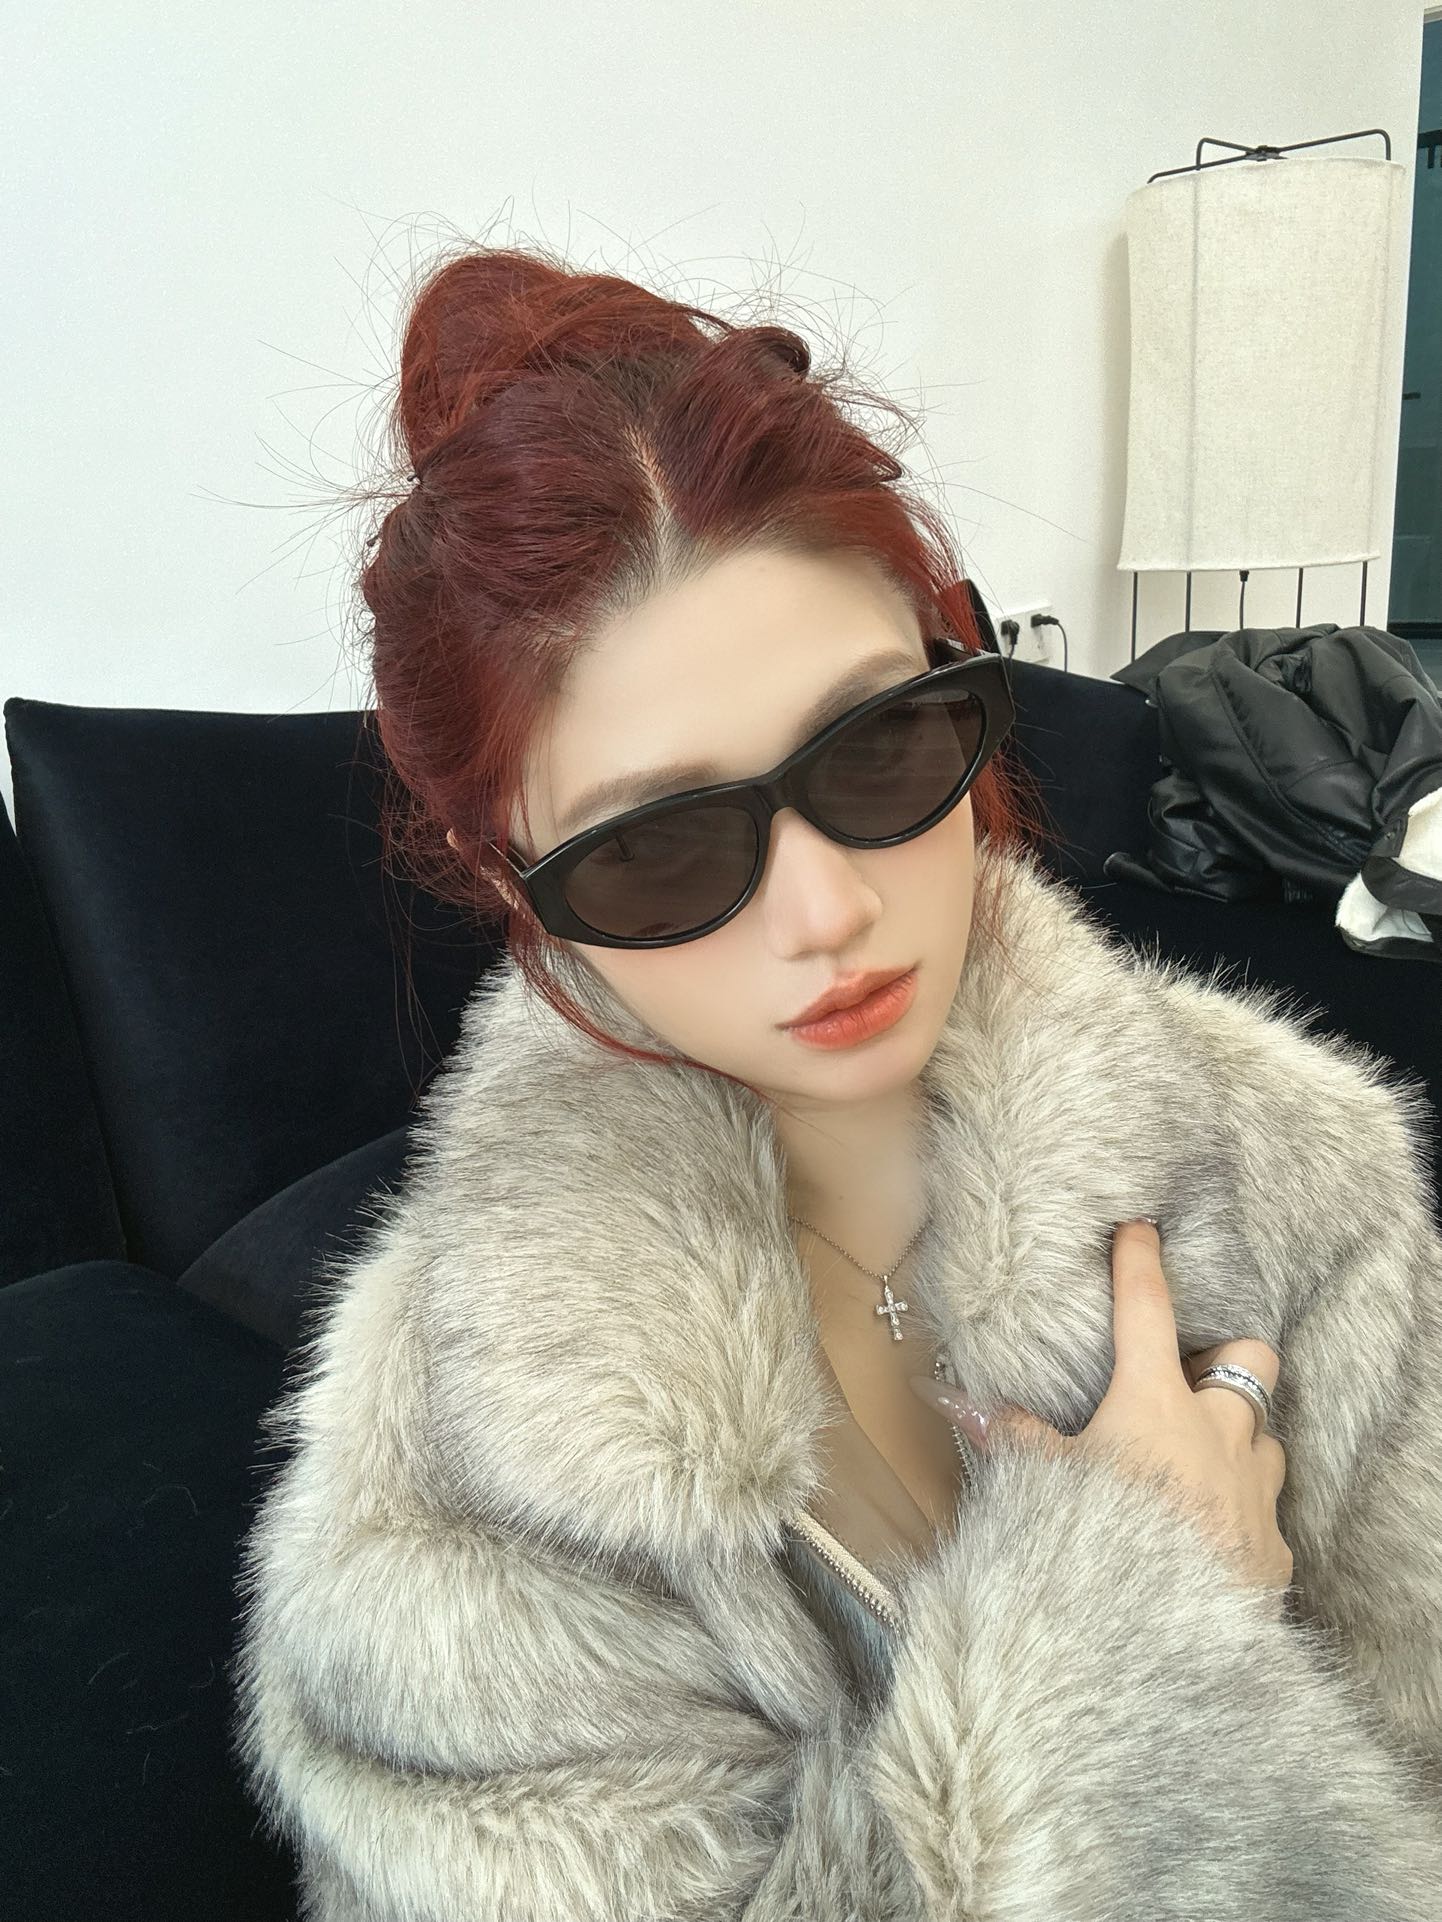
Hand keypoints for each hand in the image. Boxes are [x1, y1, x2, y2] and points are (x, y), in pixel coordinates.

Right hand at [935, 1221, 1293, 1609]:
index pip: (1148, 1309)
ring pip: (1264, 1436)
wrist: (1156, 1643)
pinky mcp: (1273, 1549)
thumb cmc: (1097, 1547)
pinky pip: (1265, 1512)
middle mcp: (1218, 1433)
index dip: (1141, 1262)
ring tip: (1196, 1460)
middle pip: (1250, 1358)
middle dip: (1227, 1357)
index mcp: (1155, 1404)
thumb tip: (954, 1399)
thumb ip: (1012, 1440)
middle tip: (1190, 1373)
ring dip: (1236, 1438)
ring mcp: (1254, 1490)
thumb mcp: (1045, 1488)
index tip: (1142, 1229)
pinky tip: (1207, 1535)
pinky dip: (1239, 1512)